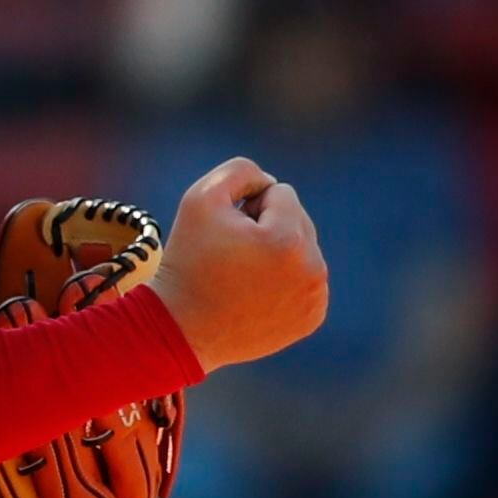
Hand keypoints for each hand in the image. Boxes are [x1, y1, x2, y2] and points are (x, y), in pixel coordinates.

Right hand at [148, 156, 327, 372]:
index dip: (247, 206)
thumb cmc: (189, 260)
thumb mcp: (201, 197)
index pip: (281, 192)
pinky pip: (305, 278)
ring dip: (277, 251)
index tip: (226, 233)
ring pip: (303, 248)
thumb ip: (241, 170)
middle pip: (297, 220)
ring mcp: (315, 297)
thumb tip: (269, 183)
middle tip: (231, 255)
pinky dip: (284, 279)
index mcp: (289, 239)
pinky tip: (255, 293)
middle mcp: (312, 269)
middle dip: (267, 228)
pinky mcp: (312, 317)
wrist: (182, 327)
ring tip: (242, 274)